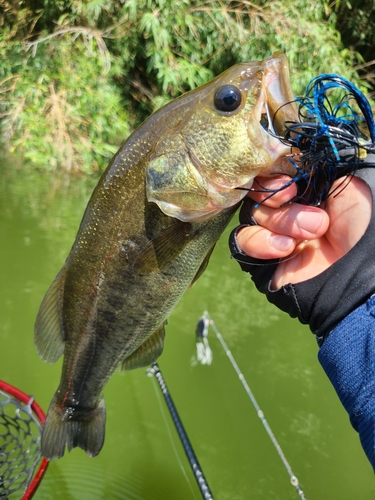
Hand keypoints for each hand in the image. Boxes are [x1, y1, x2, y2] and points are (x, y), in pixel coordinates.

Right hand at [236, 175, 371, 288]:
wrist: (361, 269)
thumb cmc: (362, 223)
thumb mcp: (347, 181)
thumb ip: (317, 162)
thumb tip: (291, 151)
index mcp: (305, 189)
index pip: (272, 171)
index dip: (274, 172)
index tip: (292, 179)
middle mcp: (286, 210)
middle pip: (258, 192)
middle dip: (278, 196)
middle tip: (300, 202)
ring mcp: (272, 234)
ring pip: (251, 215)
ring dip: (279, 221)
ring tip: (310, 234)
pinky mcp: (261, 259)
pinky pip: (241, 241)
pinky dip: (261, 241)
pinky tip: (286, 249)